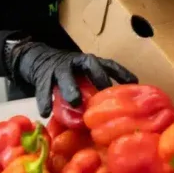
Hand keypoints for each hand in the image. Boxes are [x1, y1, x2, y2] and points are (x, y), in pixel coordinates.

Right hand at [8, 41, 136, 116]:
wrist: (39, 59)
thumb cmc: (69, 74)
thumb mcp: (83, 75)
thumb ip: (94, 89)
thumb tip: (116, 113)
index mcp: (89, 62)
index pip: (109, 64)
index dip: (121, 72)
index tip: (134, 82)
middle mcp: (76, 62)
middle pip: (90, 65)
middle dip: (98, 76)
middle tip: (104, 92)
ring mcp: (59, 68)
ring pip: (65, 76)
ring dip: (70, 88)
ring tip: (74, 102)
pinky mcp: (42, 76)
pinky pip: (43, 88)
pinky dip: (45, 100)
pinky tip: (46, 112)